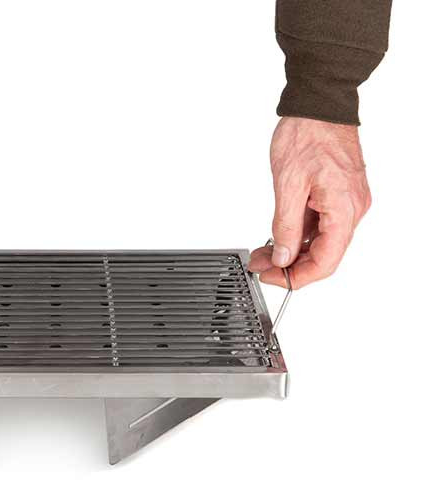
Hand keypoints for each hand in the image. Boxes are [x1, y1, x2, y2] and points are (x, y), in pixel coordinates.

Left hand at [249, 117, 371, 288]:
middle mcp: (352, 208)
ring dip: (293, 250)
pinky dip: (300, 233)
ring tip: (264, 252)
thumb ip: (284, 226)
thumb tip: (282, 256)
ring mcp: (348, 201)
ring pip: (322, 240)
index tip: (272, 277)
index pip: (325, 261)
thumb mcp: (287, 184)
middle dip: (291, 265)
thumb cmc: (308, 134)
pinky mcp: (339, 194)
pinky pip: (322, 223)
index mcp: (344, 209)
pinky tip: (278, 235)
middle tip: (261, 266)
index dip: (297, 276)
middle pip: (325, 254)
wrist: (319, 104)